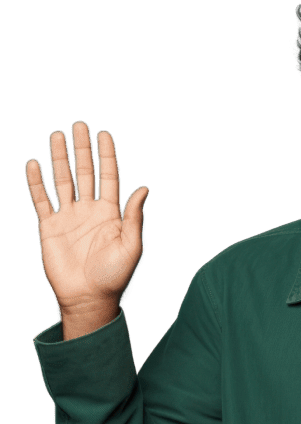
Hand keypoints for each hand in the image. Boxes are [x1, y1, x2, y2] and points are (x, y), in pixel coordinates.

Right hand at [25, 121, 148, 312]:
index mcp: (111, 213)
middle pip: (85, 173)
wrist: (89, 298)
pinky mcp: (50, 228)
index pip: (109, 177)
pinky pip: (42, 200)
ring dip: (60, 159)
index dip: (107, 156)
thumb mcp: (132, 246)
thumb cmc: (116, 275)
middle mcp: (90, 210)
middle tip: (79, 125)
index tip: (104, 134)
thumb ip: (134, 217)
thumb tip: (144, 188)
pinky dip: (36, 183)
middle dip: (82, 149)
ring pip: (63, 181)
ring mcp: (69, 218)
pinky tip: (34, 164)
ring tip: (57, 135)